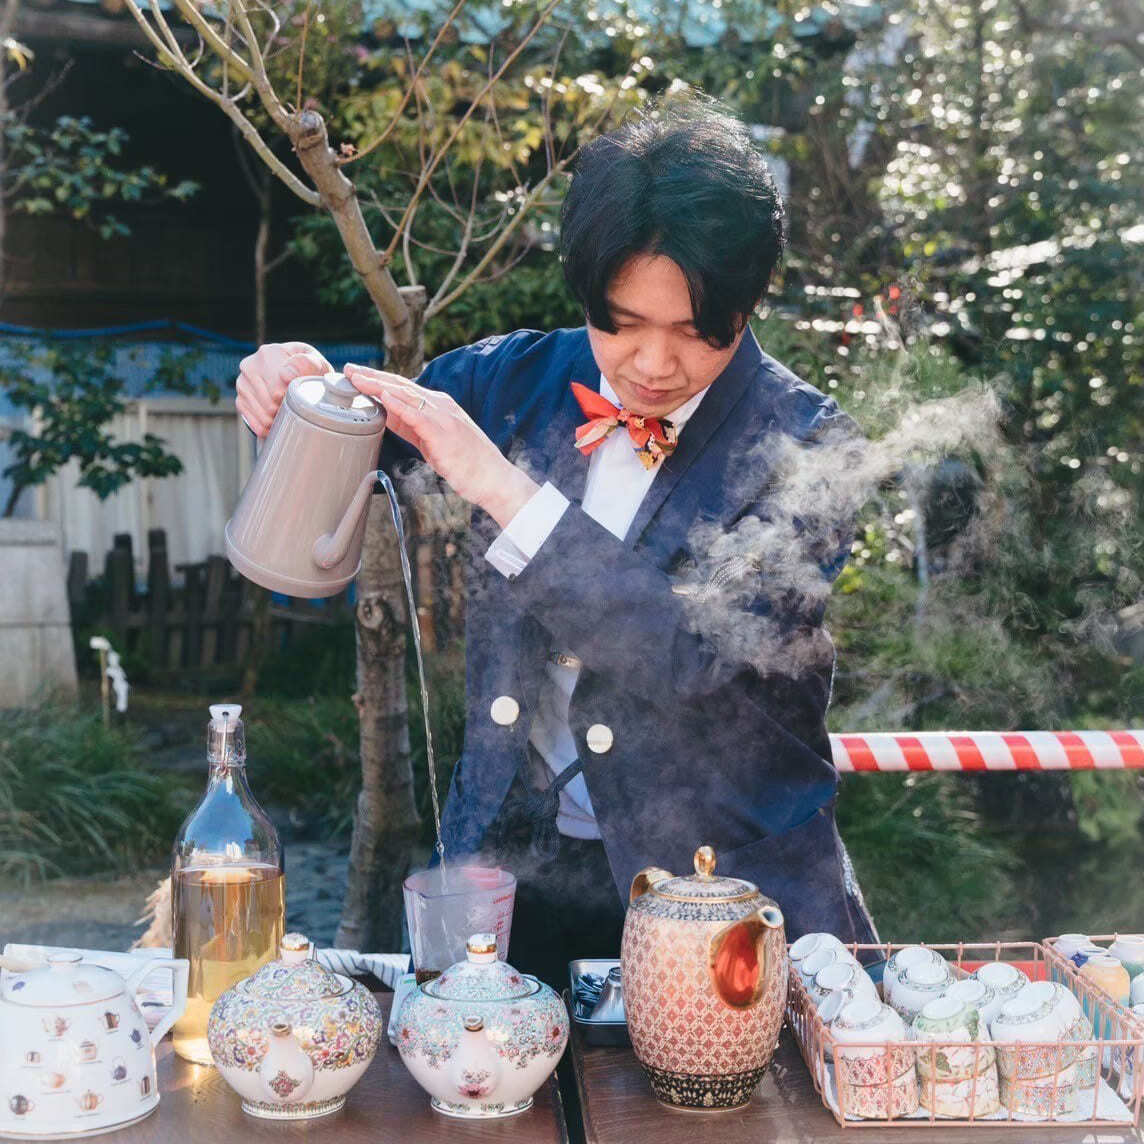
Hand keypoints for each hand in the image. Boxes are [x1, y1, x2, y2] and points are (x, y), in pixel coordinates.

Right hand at [235, 342, 331, 436]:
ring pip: (262, 414)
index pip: (277, 387)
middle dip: (285, 410)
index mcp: (269, 353)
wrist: (298, 376)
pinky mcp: (240, 399)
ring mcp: (243, 383)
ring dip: (277, 420)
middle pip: (269, 402)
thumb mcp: (317, 364)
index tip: (300, 398)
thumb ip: (308, 364)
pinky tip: (277, 424)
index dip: (291, 398)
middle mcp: (251, 366)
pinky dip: (266, 427)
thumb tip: (287, 375)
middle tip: (296, 410)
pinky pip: (252, 421)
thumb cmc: (310, 372)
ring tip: (288, 416)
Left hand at [343, 362, 538, 527]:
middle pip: (400, 386)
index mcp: (438, 406)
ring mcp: (444, 417)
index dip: (378, 380)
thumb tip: (387, 415)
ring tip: (357, 379)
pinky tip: (383, 398)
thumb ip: (411, 427)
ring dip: (379, 385)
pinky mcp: (444, 433)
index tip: (357, 376)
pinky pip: (417, 415)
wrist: (494, 479)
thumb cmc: (467, 464)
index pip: (403, 388)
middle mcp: (441, 406)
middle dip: (372, 377)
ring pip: (405, 395)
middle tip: (348, 370)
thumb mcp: (432, 442)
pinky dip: (399, 404)